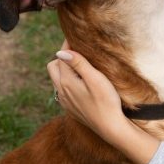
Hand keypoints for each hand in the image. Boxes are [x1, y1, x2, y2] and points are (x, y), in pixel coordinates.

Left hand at [47, 49, 158, 163]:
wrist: (110, 127)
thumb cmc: (106, 101)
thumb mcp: (95, 78)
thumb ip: (78, 63)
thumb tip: (61, 51)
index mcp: (65, 81)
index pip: (61, 56)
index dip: (68, 44)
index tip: (77, 36)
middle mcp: (60, 91)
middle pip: (53, 66)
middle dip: (63, 57)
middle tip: (79, 51)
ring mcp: (64, 101)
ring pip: (56, 79)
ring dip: (64, 69)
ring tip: (80, 65)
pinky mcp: (70, 108)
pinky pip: (62, 90)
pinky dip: (67, 81)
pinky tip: (81, 82)